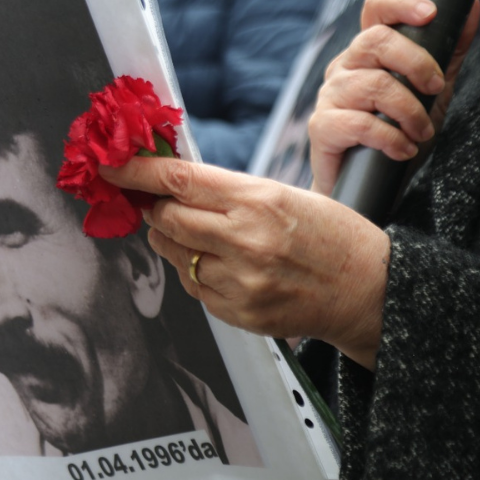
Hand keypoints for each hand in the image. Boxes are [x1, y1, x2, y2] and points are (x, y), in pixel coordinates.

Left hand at [101, 158, 389, 368]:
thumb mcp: (284, 194)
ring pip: (172, 253)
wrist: (369, 291)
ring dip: (173, 239)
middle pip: (165, 218)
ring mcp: (239, 281)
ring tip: (208, 236)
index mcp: (258, 200)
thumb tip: (169, 180)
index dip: (135, 171)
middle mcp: (245, 241)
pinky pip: (192, 285)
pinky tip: (224, 265)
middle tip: (161, 201)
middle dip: (155, 207)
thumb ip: (226, 190)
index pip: (178, 180)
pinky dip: (195, 270)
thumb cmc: (330, 235)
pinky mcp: (237, 312)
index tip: (110, 166)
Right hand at [309, 0, 479, 196]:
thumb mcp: (432, 89)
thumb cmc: (395, 133)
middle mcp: (344, 68)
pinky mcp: (321, 127)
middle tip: (436, 87)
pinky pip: (359, 123)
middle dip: (416, 63)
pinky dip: (390, 138)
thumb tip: (470, 10)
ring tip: (421, 132)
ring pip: (373, 85)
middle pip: (374, 41)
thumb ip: (449, 51)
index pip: (376, 10)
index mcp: (368, 53)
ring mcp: (329, 96)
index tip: (430, 14)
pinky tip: (402, 149)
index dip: (400, 4)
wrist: (364, 185)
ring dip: (409, 111)